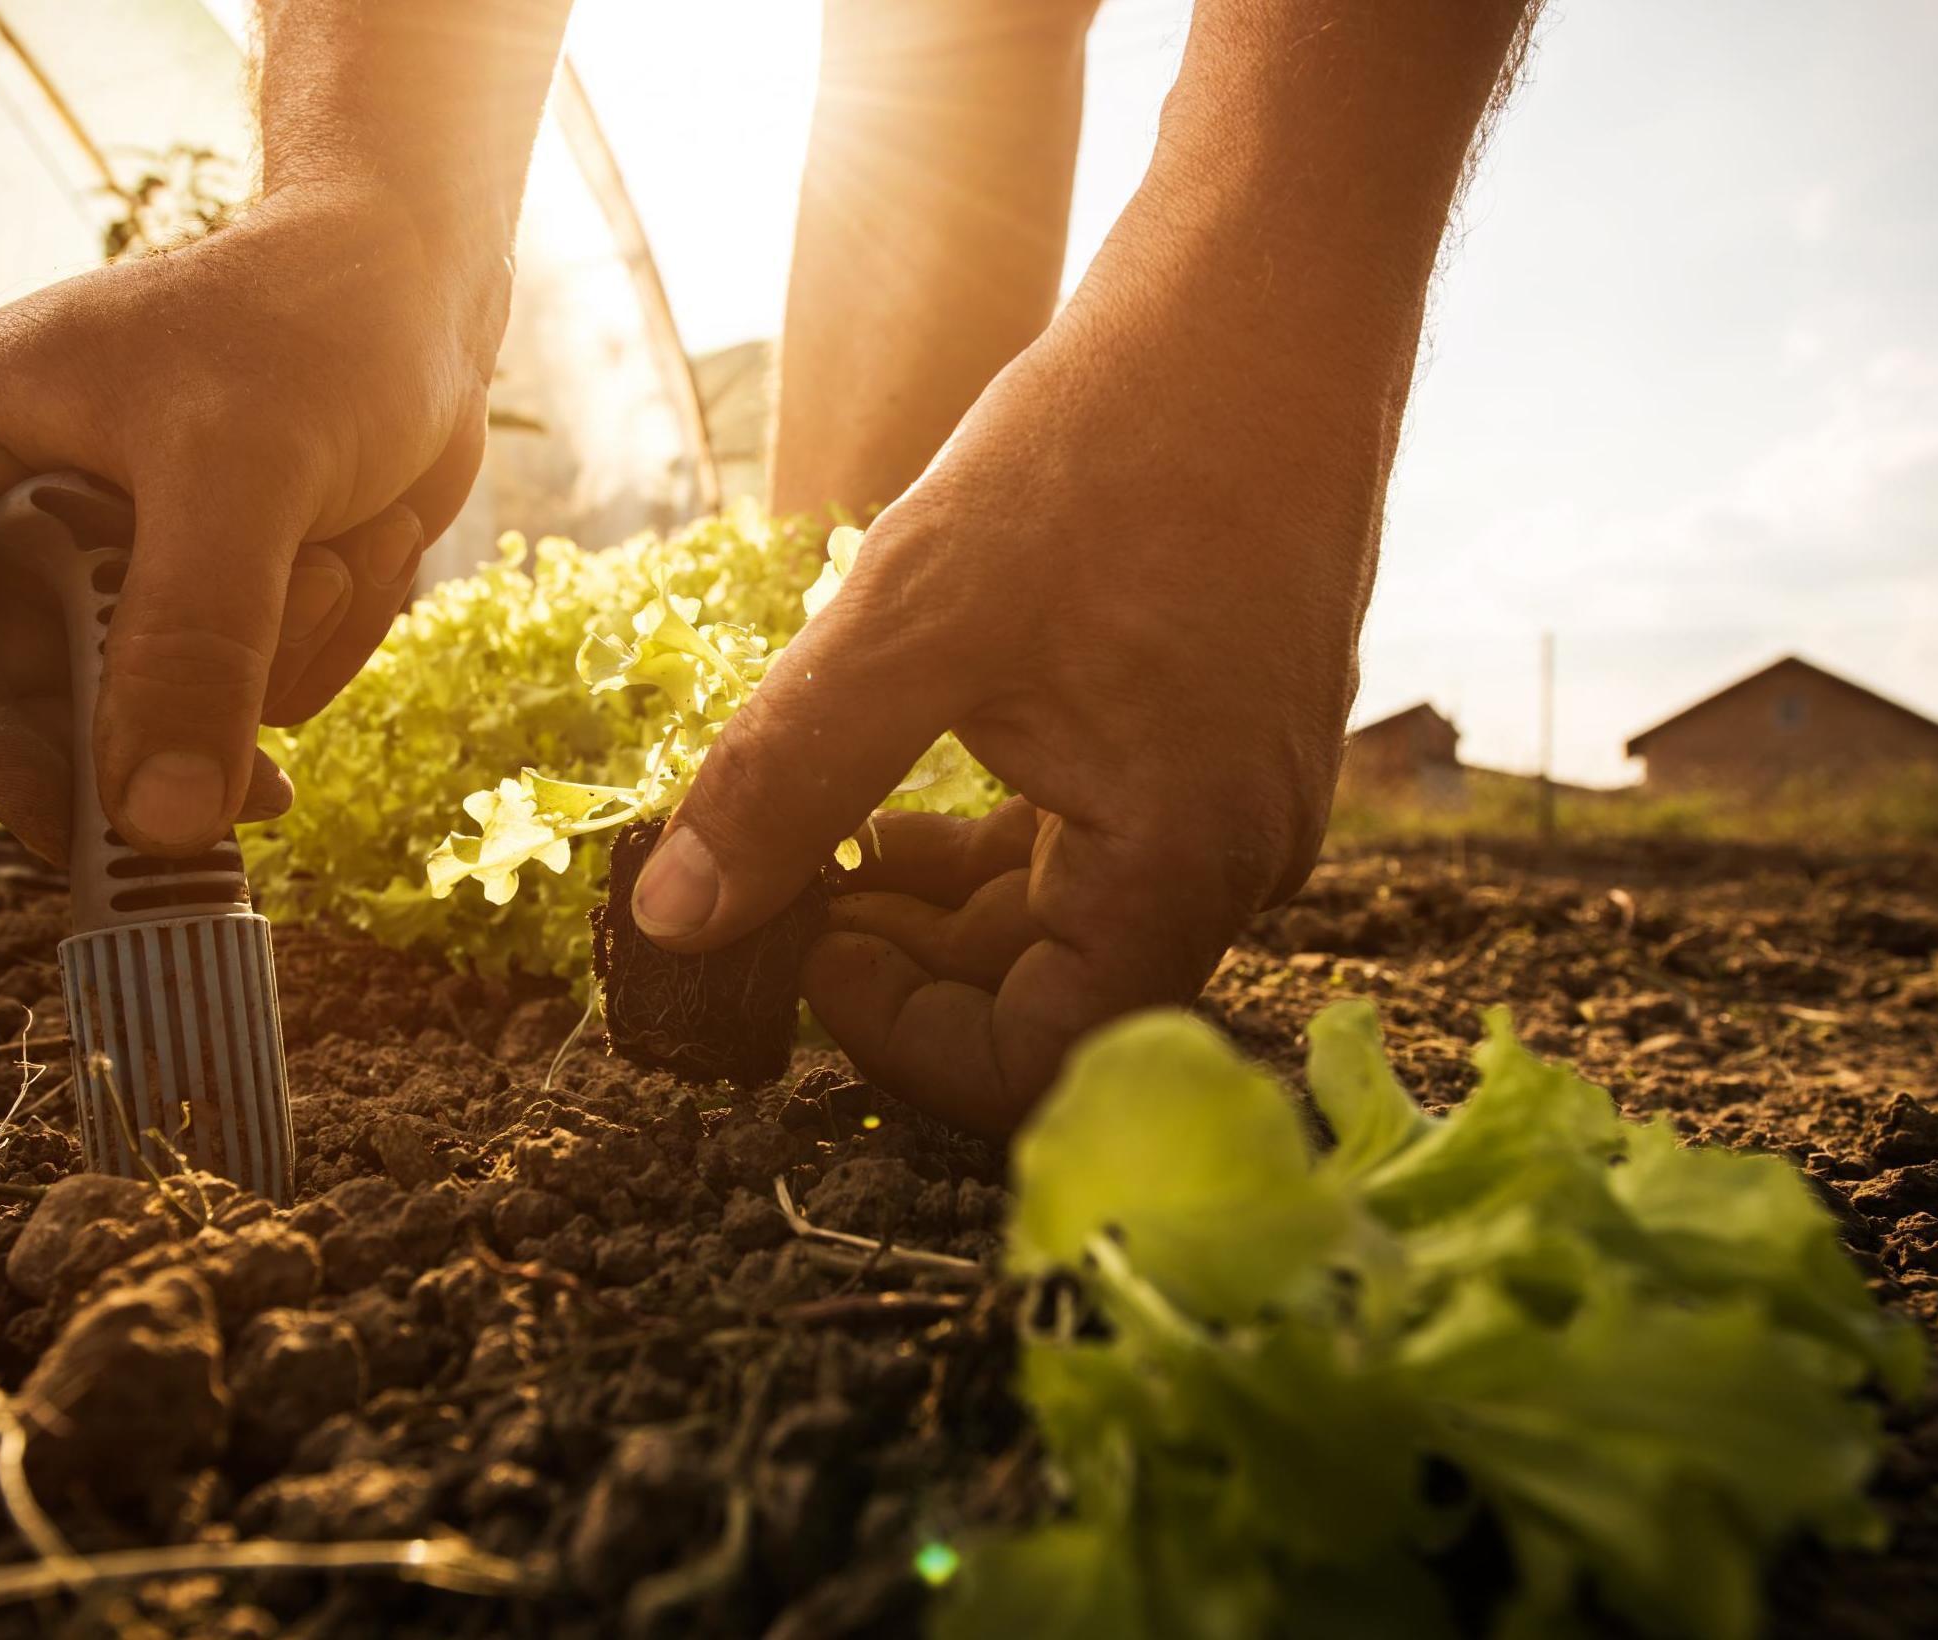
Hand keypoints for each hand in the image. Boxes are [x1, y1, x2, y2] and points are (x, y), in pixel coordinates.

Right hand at [0, 184, 504, 861]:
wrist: (427, 285)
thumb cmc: (313, 326)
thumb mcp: (244, 475)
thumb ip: (194, 642)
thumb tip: (156, 825)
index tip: (70, 812)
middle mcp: (0, 521)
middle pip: (9, 713)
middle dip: (156, 725)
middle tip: (263, 779)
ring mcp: (101, 572)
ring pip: (145, 724)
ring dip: (268, 667)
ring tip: (332, 548)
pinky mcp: (195, 605)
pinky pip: (233, 706)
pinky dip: (314, 651)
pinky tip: (356, 548)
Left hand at [628, 239, 1409, 1131]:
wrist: (1262, 306)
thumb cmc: (1112, 446)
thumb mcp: (916, 616)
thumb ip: (793, 775)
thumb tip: (676, 919)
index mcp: (1185, 858)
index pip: (1039, 1060)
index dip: (901, 1038)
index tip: (800, 950)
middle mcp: (1233, 859)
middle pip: (1048, 999)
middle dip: (900, 967)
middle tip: (775, 891)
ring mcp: (1232, 805)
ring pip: (1062, 924)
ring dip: (934, 906)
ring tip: (821, 836)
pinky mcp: (1214, 750)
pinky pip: (1091, 850)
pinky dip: (989, 846)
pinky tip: (901, 794)